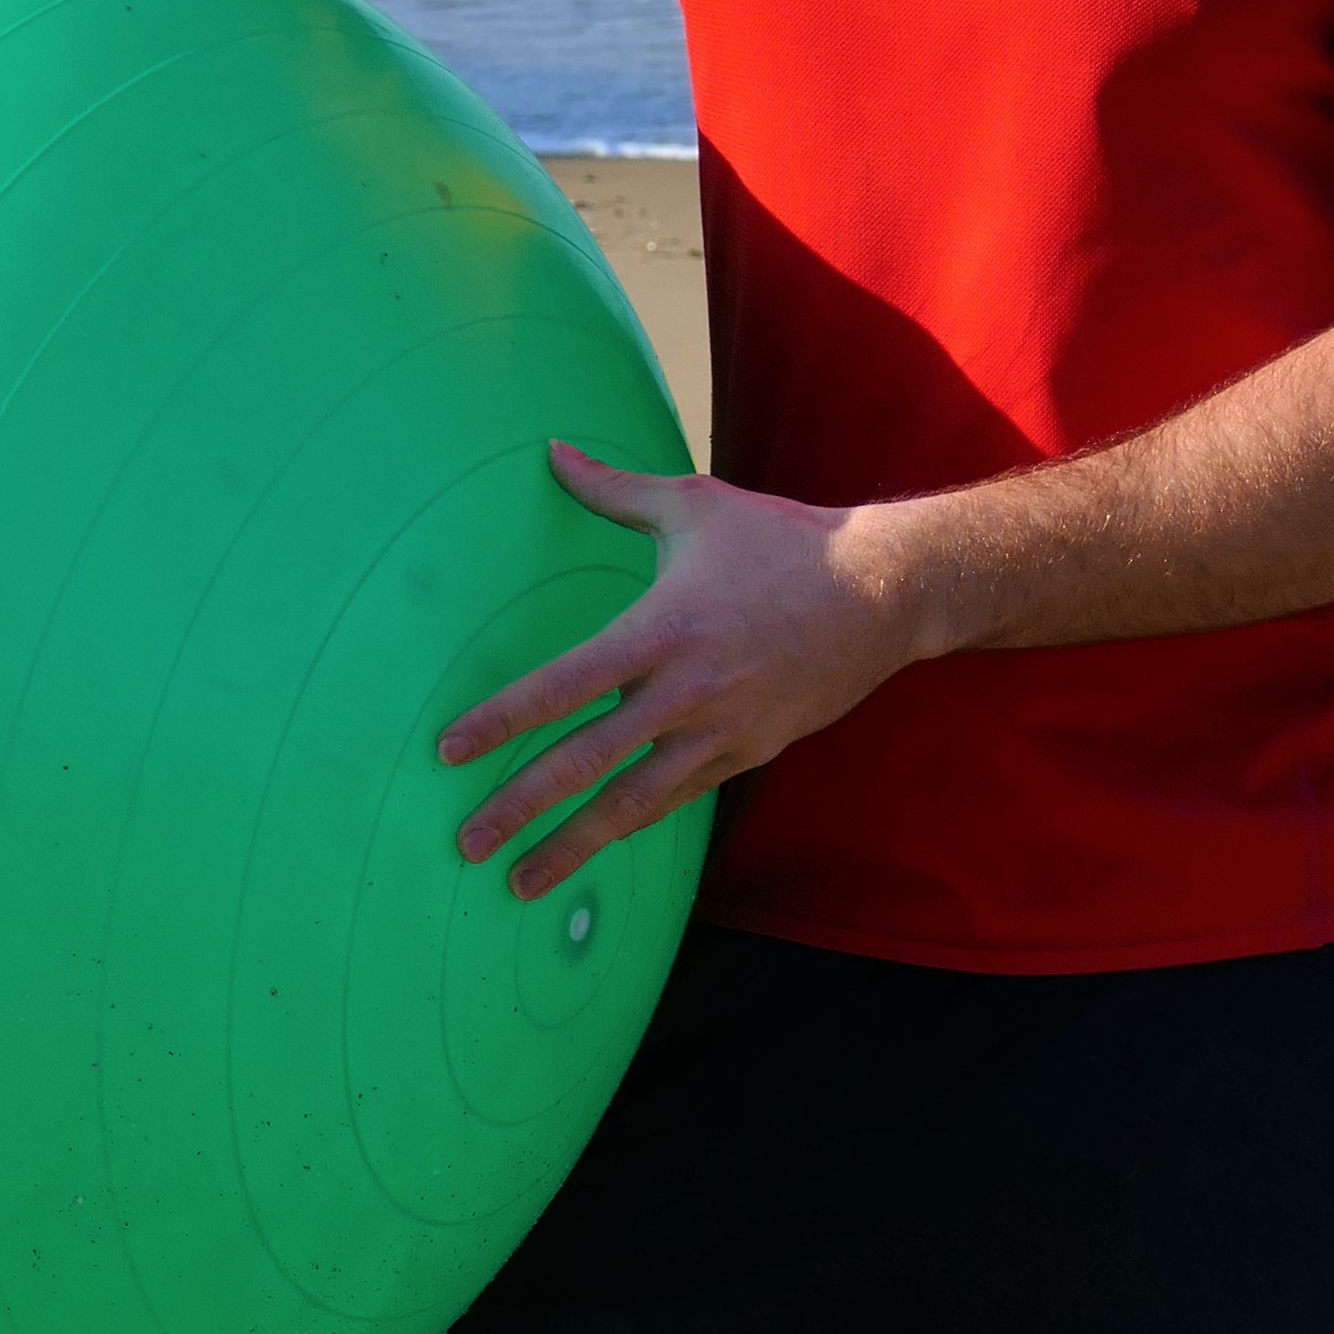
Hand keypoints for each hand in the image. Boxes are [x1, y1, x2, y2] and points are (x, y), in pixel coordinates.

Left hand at [438, 443, 928, 896]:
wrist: (884, 593)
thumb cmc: (782, 540)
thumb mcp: (695, 505)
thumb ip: (614, 490)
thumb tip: (552, 451)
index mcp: (662, 629)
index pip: (564, 685)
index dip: (502, 721)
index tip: (450, 751)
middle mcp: (686, 692)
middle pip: (587, 762)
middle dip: (521, 808)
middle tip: (466, 844)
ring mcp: (720, 732)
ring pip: (633, 804)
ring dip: (573, 845)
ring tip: (521, 882)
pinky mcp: (748, 754)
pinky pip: (679, 799)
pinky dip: (634, 825)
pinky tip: (598, 846)